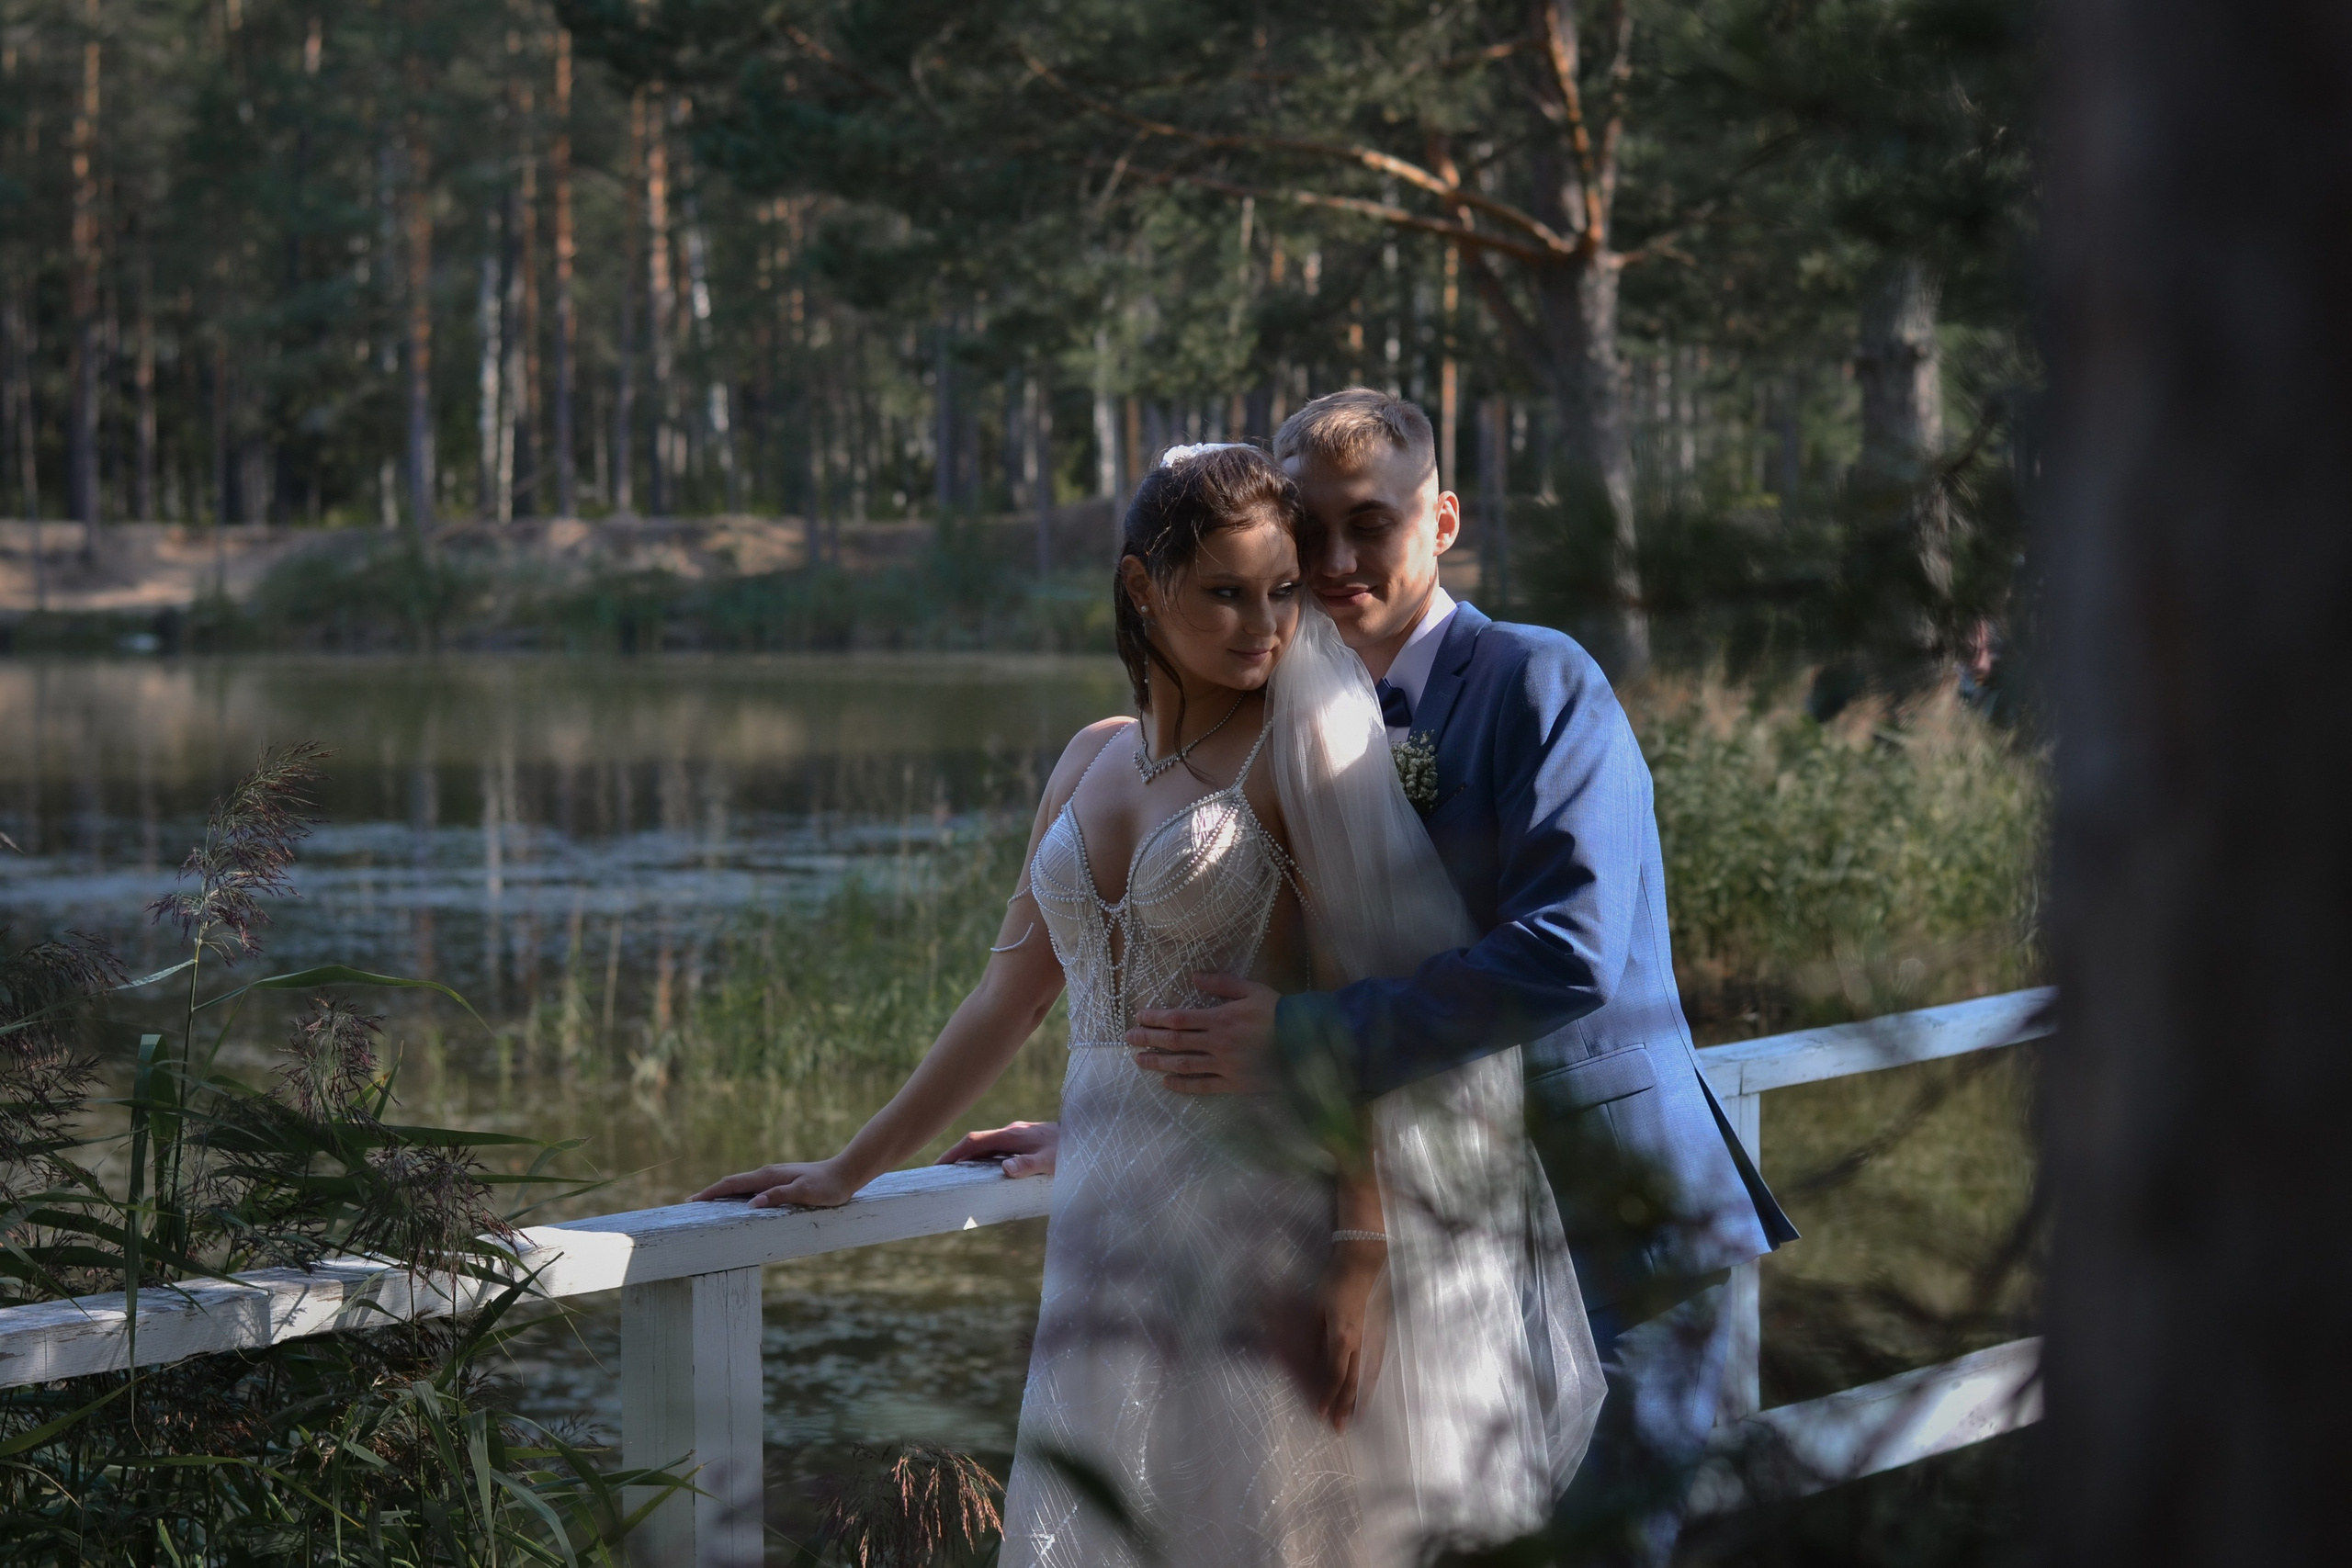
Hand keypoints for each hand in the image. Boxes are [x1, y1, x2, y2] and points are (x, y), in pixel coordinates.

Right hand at [690, 1159, 856, 1209]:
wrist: (846, 1173)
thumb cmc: (828, 1186)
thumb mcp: (805, 1193)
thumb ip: (778, 1196)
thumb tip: (751, 1204)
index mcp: (769, 1176)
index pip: (732, 1184)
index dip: (711, 1192)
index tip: (692, 1201)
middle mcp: (768, 1174)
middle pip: (733, 1183)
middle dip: (711, 1192)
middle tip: (692, 1203)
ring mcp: (774, 1177)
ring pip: (742, 1186)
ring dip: (723, 1193)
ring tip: (708, 1204)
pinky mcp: (781, 1182)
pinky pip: (753, 1189)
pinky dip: (738, 1194)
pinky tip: (738, 1202)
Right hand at [935, 1120, 1059, 1178]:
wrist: (1091, 1136)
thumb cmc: (1071, 1151)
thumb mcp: (1050, 1162)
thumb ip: (1028, 1165)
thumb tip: (1005, 1169)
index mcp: (1013, 1135)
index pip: (974, 1141)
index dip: (954, 1153)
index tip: (938, 1166)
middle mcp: (1012, 1132)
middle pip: (977, 1142)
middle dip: (956, 1155)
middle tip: (940, 1172)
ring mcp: (1019, 1135)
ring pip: (987, 1145)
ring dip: (971, 1157)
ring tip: (957, 1174)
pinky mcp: (1026, 1141)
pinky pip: (998, 1148)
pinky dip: (985, 1158)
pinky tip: (986, 1171)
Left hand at [1126, 972, 1278, 1094]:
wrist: (1306, 1041)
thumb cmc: (1279, 1011)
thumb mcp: (1252, 989)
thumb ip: (1222, 983)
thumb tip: (1194, 975)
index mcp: (1221, 1018)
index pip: (1179, 1018)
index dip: (1156, 1018)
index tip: (1139, 1017)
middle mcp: (1218, 1043)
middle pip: (1175, 1042)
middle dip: (1149, 1039)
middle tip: (1128, 1039)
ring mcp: (1225, 1065)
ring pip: (1184, 1064)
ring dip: (1159, 1063)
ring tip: (1139, 1061)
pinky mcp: (1235, 1083)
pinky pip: (1203, 1086)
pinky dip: (1183, 1085)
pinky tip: (1167, 1083)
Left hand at [1316, 1240, 1388, 1431]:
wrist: (1365, 1263)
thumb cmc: (1336, 1282)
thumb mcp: (1317, 1308)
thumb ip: (1316, 1337)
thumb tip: (1311, 1362)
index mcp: (1343, 1336)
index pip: (1335, 1375)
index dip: (1327, 1396)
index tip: (1320, 1412)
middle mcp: (1362, 1343)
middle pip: (1354, 1383)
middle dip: (1346, 1407)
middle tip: (1340, 1428)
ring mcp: (1375, 1339)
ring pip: (1369, 1377)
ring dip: (1361, 1400)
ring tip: (1356, 1418)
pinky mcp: (1382, 1334)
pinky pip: (1376, 1366)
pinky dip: (1371, 1383)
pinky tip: (1368, 1390)